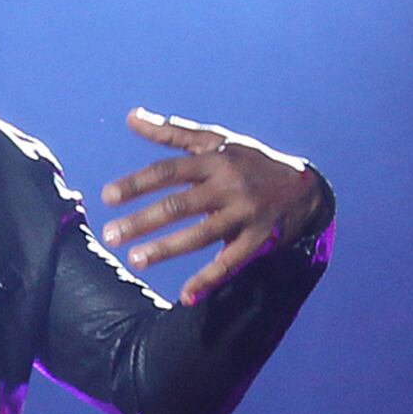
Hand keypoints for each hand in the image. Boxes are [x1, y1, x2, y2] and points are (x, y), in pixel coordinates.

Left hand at [97, 111, 325, 302]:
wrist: (305, 188)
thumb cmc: (249, 160)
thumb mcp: (216, 141)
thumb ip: (171, 132)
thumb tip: (130, 116)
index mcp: (214, 159)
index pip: (169, 170)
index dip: (137, 183)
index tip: (107, 197)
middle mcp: (229, 185)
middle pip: (179, 205)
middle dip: (143, 221)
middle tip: (110, 235)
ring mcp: (245, 213)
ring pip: (201, 234)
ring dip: (167, 249)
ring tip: (135, 259)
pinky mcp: (259, 239)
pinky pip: (230, 262)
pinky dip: (209, 280)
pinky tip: (185, 296)